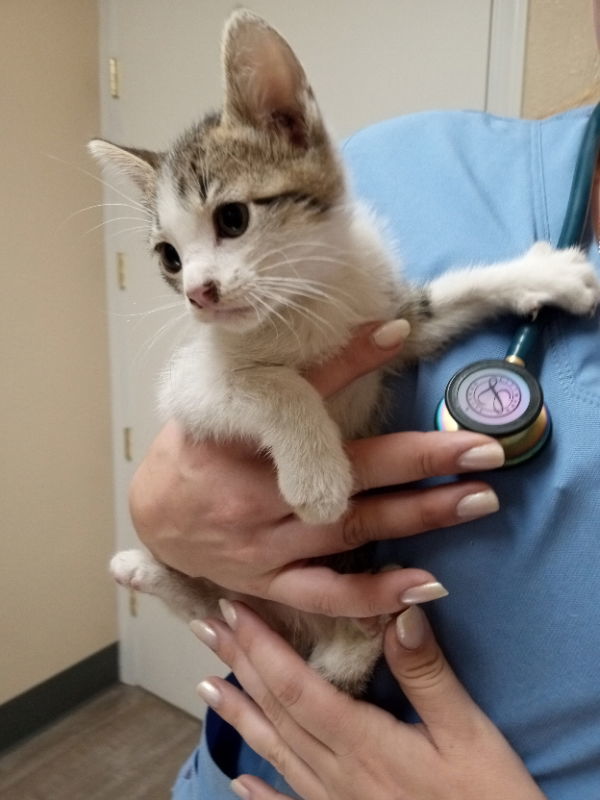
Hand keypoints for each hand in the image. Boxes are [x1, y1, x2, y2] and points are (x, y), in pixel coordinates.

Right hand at [130, 321, 503, 617]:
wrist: (153, 514)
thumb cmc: (197, 449)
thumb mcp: (236, 400)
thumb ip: (313, 371)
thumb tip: (387, 330)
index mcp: (252, 451)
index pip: (332, 431)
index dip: (385, 410)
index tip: (447, 400)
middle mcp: (262, 503)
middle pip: (354, 485)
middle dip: (425, 471)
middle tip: (487, 457)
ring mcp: (266, 550)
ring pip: (348, 536)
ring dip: (414, 521)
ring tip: (476, 504)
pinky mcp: (267, 584)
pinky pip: (323, 597)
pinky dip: (372, 596)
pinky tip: (422, 586)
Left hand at [193, 602, 546, 799]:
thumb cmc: (490, 797)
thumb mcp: (469, 733)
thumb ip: (427, 674)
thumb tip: (398, 610)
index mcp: (363, 743)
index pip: (296, 686)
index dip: (261, 645)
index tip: (234, 608)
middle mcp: (338, 773)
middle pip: (277, 711)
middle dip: (239, 664)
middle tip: (205, 628)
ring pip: (276, 751)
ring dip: (239, 715)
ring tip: (205, 686)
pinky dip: (260, 792)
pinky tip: (238, 780)